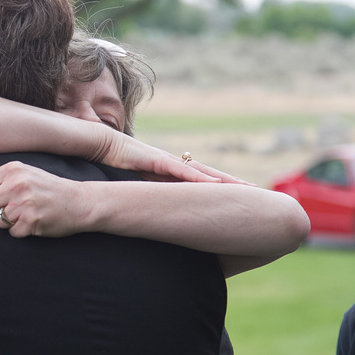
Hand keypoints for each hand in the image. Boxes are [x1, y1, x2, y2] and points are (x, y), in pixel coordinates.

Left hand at [0, 161, 90, 237]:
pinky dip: (20, 231)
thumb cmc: (45, 187)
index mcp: (12, 169)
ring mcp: (25, 204)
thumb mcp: (19, 174)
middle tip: (13, 207)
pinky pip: (11, 233)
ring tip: (25, 213)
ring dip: (8, 222)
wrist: (79, 202)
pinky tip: (33, 222)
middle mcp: (17, 184)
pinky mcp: (32, 222)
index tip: (2, 196)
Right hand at [87, 128, 245, 183]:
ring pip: (201, 172)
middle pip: (207, 173)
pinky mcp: (156, 160)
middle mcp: (172, 163)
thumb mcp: (135, 181)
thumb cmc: (115, 162)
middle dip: (230, 181)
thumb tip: (153, 210)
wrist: (99, 143)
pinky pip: (181, 171)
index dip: (219, 185)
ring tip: (245, 188)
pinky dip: (198, 179)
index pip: (199, 178)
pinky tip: (215, 185)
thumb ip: (147, 193)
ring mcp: (165, 160)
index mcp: (168, 169)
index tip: (240, 193)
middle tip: (255, 190)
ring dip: (223, 180)